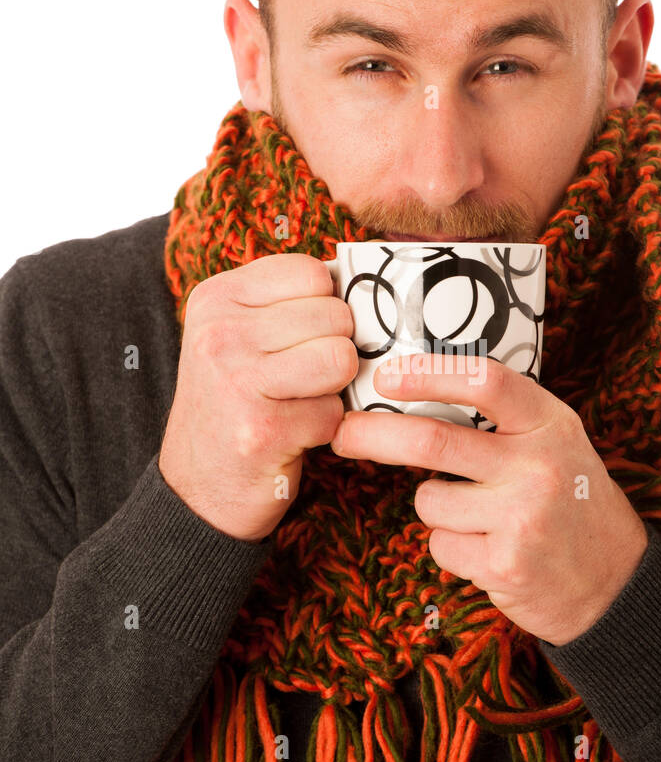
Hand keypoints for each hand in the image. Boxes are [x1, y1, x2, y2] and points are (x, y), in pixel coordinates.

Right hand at [159, 254, 356, 540]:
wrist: (197, 489)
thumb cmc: (235, 404)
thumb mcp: (239, 337)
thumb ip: (287, 305)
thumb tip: (362, 285)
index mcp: (216, 298)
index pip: (311, 272)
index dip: (325, 307)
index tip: (301, 338)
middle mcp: (220, 333)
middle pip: (335, 316)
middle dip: (334, 351)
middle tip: (298, 380)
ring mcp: (237, 380)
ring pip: (341, 359)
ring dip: (334, 389)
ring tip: (299, 403)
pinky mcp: (262, 429)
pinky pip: (334, 413)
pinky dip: (324, 429)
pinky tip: (291, 436)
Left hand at [329, 352, 648, 644]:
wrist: (615, 582)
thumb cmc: (571, 504)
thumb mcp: (556, 443)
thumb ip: (504, 419)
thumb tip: (414, 394)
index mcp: (551, 424)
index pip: (485, 381)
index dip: (428, 373)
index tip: (386, 375)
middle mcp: (538, 466)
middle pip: (433, 440)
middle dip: (374, 434)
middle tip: (343, 432)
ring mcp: (521, 517)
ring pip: (429, 500)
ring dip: (435, 506)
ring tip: (480, 518)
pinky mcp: (504, 564)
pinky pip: (440, 544)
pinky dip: (451, 546)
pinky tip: (489, 550)